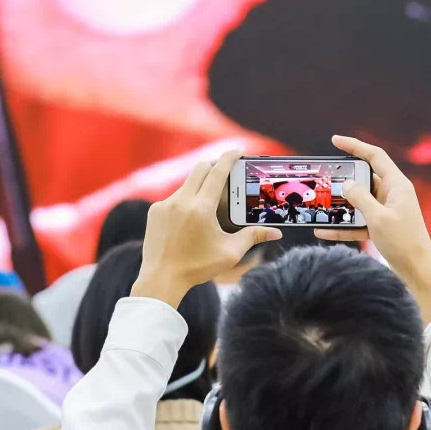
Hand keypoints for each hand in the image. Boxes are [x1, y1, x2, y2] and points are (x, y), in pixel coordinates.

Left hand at [132, 149, 280, 307]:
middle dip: (214, 165)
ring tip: (209, 201)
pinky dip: (184, 202)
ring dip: (199, 186)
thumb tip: (275, 232)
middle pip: (199, 169)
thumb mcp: (229, 253)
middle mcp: (181, 201)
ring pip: (186, 185)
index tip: (238, 150)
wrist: (161, 279)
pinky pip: (173, 198)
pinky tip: (189, 219)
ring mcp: (164, 205)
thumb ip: (252, 237)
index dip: (229, 157)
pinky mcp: (154, 211)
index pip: (217, 172)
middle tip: (225, 170)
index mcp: (201, 208)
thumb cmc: (197, 267)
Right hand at [315, 135, 430, 323]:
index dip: (355, 146)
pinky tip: (323, 231)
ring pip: (359, 201)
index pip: (375, 156)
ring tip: (320, 205)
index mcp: (398, 185)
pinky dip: (343, 226)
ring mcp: (387, 210)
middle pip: (364, 179)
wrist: (417, 271)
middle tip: (323, 179)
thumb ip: (360, 198)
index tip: (335, 140)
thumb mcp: (378, 218)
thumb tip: (346, 185)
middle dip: (343, 180)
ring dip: (341, 205)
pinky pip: (358, 221)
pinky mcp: (381, 226)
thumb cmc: (403, 242)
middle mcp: (393, 194)